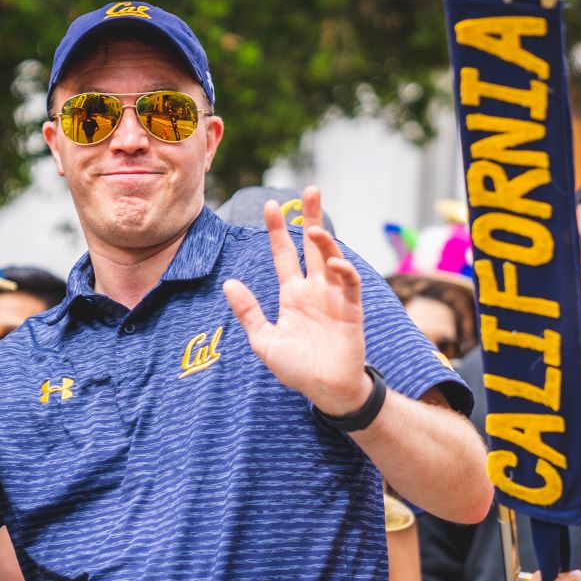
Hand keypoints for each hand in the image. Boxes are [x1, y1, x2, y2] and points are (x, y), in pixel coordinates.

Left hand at [223, 185, 368, 413]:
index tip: (269, 205)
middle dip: (311, 217)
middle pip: (312, 245)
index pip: (284, 254)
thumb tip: (229, 282)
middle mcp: (314, 289)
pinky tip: (335, 263)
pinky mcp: (351, 309)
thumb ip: (248, 312)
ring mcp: (334, 296)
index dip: (277, 230)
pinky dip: (345, 271)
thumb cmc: (296, 368)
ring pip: (332, 258)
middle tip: (310, 189)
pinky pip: (350, 284)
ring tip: (314, 228)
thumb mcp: (263, 341)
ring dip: (325, 240)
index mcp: (292, 294)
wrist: (324, 390)